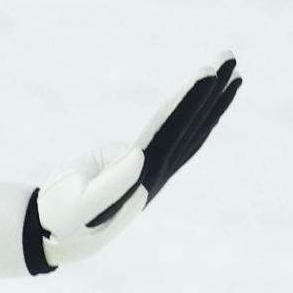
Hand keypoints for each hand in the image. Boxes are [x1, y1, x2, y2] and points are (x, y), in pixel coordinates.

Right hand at [22, 56, 239, 273]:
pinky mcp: (145, 164)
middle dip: (210, 92)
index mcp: (139, 178)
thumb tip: (140, 157)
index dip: (187, 102)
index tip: (207, 73)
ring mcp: (154, 170)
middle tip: (229, 56)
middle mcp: (155, 174)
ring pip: (191, 132)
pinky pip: (179, 135)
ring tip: (234, 71)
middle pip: (189, 128)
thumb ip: (109, 187)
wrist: (58, 236)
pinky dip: (198, 116)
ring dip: (213, 101)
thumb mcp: (78, 206)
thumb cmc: (61, 219)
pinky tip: (211, 99)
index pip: (169, 133)